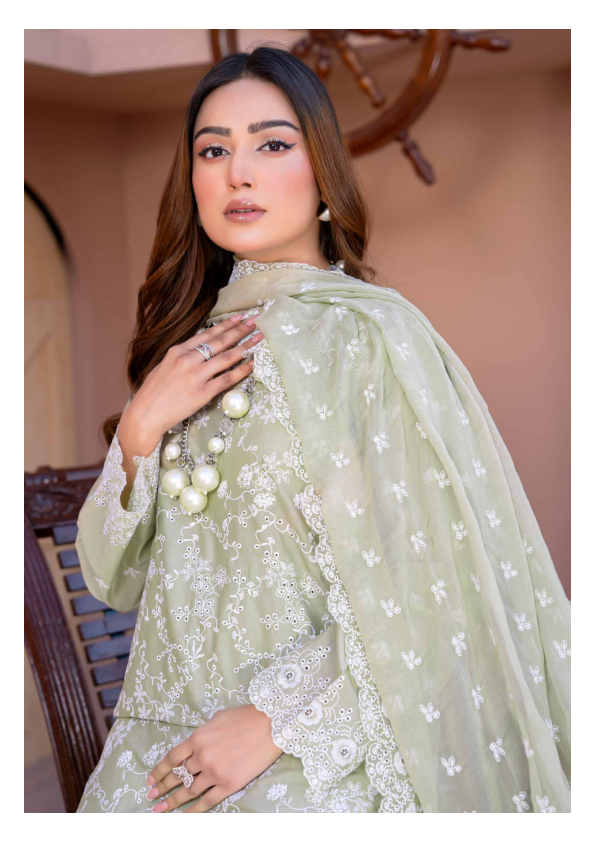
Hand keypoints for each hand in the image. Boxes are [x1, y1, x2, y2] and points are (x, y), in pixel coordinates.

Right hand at [120, 314, 263, 456]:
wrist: (145, 415)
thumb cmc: (153, 393)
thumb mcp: (164, 366)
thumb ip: (182, 356)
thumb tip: (199, 349)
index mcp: (177, 351)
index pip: (207, 334)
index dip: (226, 324)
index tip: (240, 317)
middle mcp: (188, 360)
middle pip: (220, 341)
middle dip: (241, 330)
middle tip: (256, 321)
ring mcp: (196, 376)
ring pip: (227, 357)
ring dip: (246, 346)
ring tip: (259, 338)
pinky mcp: (203, 393)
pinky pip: (227, 379)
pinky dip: (242, 370)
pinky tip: (253, 363)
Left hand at [145, 704, 282, 812]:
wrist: (270, 724)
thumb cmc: (245, 717)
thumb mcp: (217, 718)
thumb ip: (204, 733)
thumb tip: (198, 742)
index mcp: (198, 738)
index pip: (172, 758)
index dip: (159, 771)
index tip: (150, 780)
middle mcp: (202, 756)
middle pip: (177, 776)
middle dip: (162, 788)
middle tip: (151, 797)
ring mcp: (214, 772)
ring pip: (189, 791)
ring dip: (173, 801)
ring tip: (161, 809)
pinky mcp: (229, 784)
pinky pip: (207, 801)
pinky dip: (195, 810)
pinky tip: (185, 816)